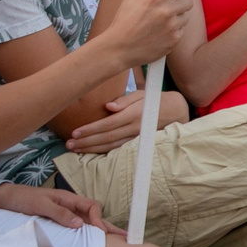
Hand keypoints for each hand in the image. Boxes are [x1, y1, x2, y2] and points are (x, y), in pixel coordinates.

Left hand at [0, 182, 111, 232]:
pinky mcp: (59, 220)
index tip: (100, 233)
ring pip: (87, 222)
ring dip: (99, 231)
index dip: (98, 219)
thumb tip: (81, 224)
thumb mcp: (41, 205)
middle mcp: (70, 206)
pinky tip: (90, 241)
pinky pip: (77, 227)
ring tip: (113, 242)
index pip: (93, 207)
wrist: (4, 198)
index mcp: (69, 199)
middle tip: (125, 237)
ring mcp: (65, 213)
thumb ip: (60, 214)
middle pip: (95, 215)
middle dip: (109, 226)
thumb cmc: (23, 199)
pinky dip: (86, 234)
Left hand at [62, 89, 189, 155]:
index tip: (75, 131)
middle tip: (69, 143)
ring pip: (111, 146)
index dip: (91, 129)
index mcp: (134, 113)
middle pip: (107, 137)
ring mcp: (137, 137)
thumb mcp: (142, 94)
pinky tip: (92, 152)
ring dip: (92, 149)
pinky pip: (118, 149)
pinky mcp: (138, 143)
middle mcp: (135, 127)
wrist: (176, 111)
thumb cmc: (155, 100)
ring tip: (76, 149)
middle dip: (86, 141)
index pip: (108, 123)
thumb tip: (108, 106)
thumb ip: (124, 100)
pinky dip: (104, 152)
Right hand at [107, 0, 194, 69]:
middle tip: (162, 6)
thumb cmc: (124, 19)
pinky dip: (174, 29)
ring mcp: (173, 27)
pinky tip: (159, 31)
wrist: (119, 49)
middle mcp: (167, 12)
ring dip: (176, 16)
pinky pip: (182, 29)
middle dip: (177, 1)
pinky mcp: (175, 40)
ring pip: (185, 15)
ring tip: (158, 20)